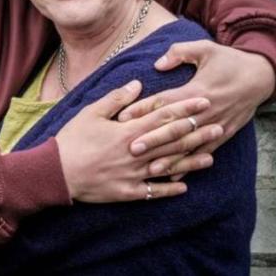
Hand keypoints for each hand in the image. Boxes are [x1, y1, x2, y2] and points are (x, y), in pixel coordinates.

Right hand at [55, 81, 218, 202]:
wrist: (56, 173)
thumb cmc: (72, 140)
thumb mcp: (91, 113)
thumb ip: (117, 99)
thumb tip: (138, 84)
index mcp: (128, 131)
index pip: (164, 116)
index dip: (186, 108)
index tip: (204, 101)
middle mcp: (136, 153)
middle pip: (173, 141)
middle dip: (197, 132)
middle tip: (219, 124)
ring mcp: (133, 174)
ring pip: (168, 166)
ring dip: (191, 161)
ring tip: (211, 156)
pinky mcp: (127, 192)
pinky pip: (153, 191)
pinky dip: (169, 189)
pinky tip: (185, 186)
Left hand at [118, 40, 273, 169]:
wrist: (261, 76)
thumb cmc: (229, 60)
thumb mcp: (205, 49)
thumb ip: (179, 53)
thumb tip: (157, 64)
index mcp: (197, 90)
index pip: (165, 102)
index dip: (144, 110)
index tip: (123, 117)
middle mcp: (205, 110)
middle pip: (174, 128)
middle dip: (152, 139)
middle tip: (131, 149)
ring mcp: (215, 125)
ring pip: (188, 145)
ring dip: (170, 158)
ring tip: (151, 170)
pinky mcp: (224, 134)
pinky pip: (204, 152)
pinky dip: (190, 164)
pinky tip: (175, 176)